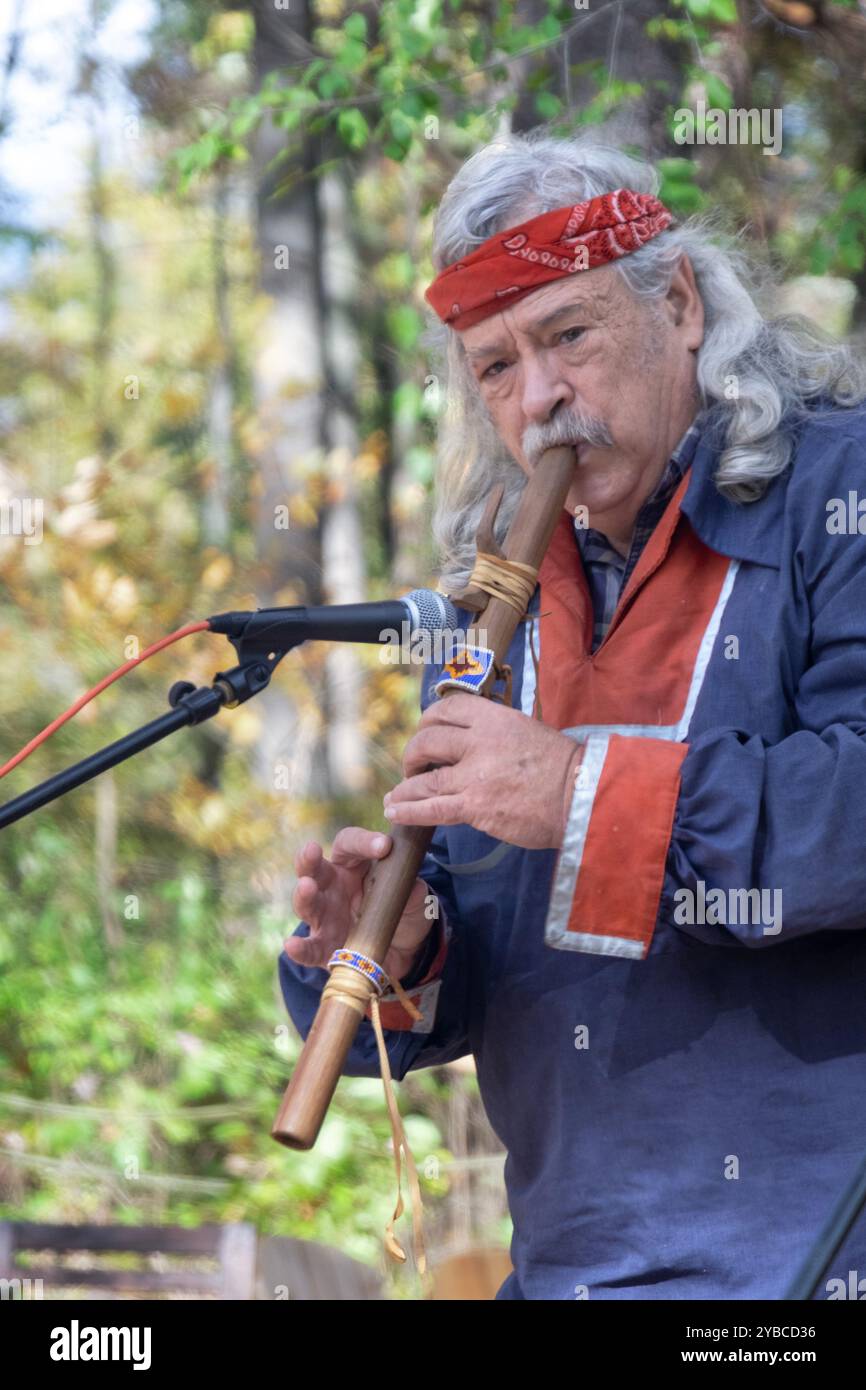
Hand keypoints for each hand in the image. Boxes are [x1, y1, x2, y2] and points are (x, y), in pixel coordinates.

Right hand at [283, 827, 434, 981]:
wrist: (405, 952)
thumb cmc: (403, 912)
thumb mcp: (415, 899)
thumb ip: (413, 891)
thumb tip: (412, 887)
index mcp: (353, 866)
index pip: (349, 845)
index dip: (363, 842)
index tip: (384, 845)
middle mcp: (332, 888)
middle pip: (314, 868)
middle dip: (309, 859)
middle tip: (312, 850)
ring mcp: (325, 918)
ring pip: (307, 904)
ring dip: (304, 895)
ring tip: (307, 887)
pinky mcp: (324, 948)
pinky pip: (309, 949)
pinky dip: (300, 948)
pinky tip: (292, 945)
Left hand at [382, 692, 583, 849]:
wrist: (582, 794)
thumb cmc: (563, 768)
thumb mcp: (528, 732)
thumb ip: (496, 734)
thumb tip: (472, 744)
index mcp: (493, 717)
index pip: (445, 709)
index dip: (427, 722)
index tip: (424, 734)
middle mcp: (478, 741)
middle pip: (426, 741)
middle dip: (413, 755)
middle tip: (413, 768)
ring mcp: (474, 774)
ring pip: (423, 778)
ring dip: (405, 787)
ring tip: (396, 796)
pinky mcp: (474, 806)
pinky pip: (430, 808)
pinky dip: (408, 810)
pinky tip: (396, 812)